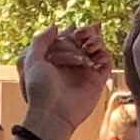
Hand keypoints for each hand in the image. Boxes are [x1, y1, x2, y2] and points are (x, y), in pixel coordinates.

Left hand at [15, 23, 111, 139]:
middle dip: (86, 33)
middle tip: (81, 36)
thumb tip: (55, 26)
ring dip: (96, 42)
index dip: (74, 30)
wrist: (52, 112)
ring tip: (88, 48)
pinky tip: (95, 58)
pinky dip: (104, 55)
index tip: (73, 29)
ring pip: (98, 48)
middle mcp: (72, 63)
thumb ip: (41, 40)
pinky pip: (107, 62)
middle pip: (86, 40)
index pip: (69, 37)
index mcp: (57, 58)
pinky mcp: (98, 80)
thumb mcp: (31, 60)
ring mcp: (86, 71)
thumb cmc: (39, 88)